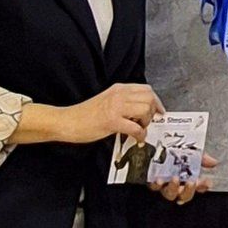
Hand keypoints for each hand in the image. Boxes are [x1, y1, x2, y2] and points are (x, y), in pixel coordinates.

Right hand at [46, 83, 163, 145]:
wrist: (67, 121)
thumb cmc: (85, 115)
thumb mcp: (107, 101)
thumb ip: (123, 103)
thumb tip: (140, 111)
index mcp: (118, 89)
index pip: (146, 89)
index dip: (156, 101)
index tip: (159, 111)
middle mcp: (118, 95)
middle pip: (149, 98)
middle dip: (152, 112)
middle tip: (146, 123)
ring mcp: (115, 107)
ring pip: (145, 110)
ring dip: (146, 123)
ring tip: (139, 129)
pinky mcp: (112, 121)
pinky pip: (136, 127)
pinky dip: (140, 135)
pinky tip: (136, 139)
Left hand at [151, 153, 217, 204]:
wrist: (154, 144)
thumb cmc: (172, 151)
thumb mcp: (189, 152)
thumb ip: (202, 158)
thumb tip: (214, 162)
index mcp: (186, 179)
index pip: (197, 188)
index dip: (203, 187)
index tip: (207, 182)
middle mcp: (176, 185)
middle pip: (184, 196)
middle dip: (189, 190)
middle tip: (192, 182)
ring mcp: (164, 185)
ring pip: (170, 194)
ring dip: (174, 188)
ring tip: (175, 179)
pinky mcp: (152, 181)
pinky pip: (154, 187)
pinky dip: (157, 185)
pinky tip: (159, 180)